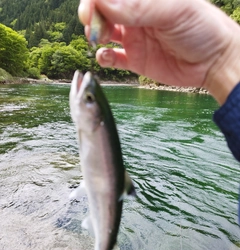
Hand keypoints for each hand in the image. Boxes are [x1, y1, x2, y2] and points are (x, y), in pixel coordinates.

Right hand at [79, 0, 239, 103]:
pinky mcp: (136, 60)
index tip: (92, 9)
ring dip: (95, 35)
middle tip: (93, 25)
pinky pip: (113, 58)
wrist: (214, 62)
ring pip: (104, 32)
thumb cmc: (201, 28)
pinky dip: (104, 58)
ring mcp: (135, 38)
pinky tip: (106, 57)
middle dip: (93, 16)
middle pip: (104, 10)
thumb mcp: (174, 10)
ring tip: (98, 40)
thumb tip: (104, 4)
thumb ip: (139, 7)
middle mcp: (136, 15)